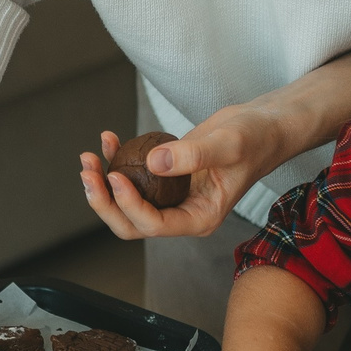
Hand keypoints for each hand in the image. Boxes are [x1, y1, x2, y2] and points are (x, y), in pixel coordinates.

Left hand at [77, 104, 291, 239]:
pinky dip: (116, 159)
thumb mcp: (229, 144)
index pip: (155, 224)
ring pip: (126, 203)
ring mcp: (172, 197)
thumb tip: (154, 162)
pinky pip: (133, 177)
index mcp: (200, 218)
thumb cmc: (255, 138)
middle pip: (132, 223)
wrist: (262, 126)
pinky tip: (109, 139)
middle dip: (105, 202)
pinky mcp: (164, 177)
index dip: (130, 205)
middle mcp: (182, 213)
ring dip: (102, 183)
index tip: (116, 176)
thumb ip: (194, 155)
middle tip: (88, 173)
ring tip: (89, 157)